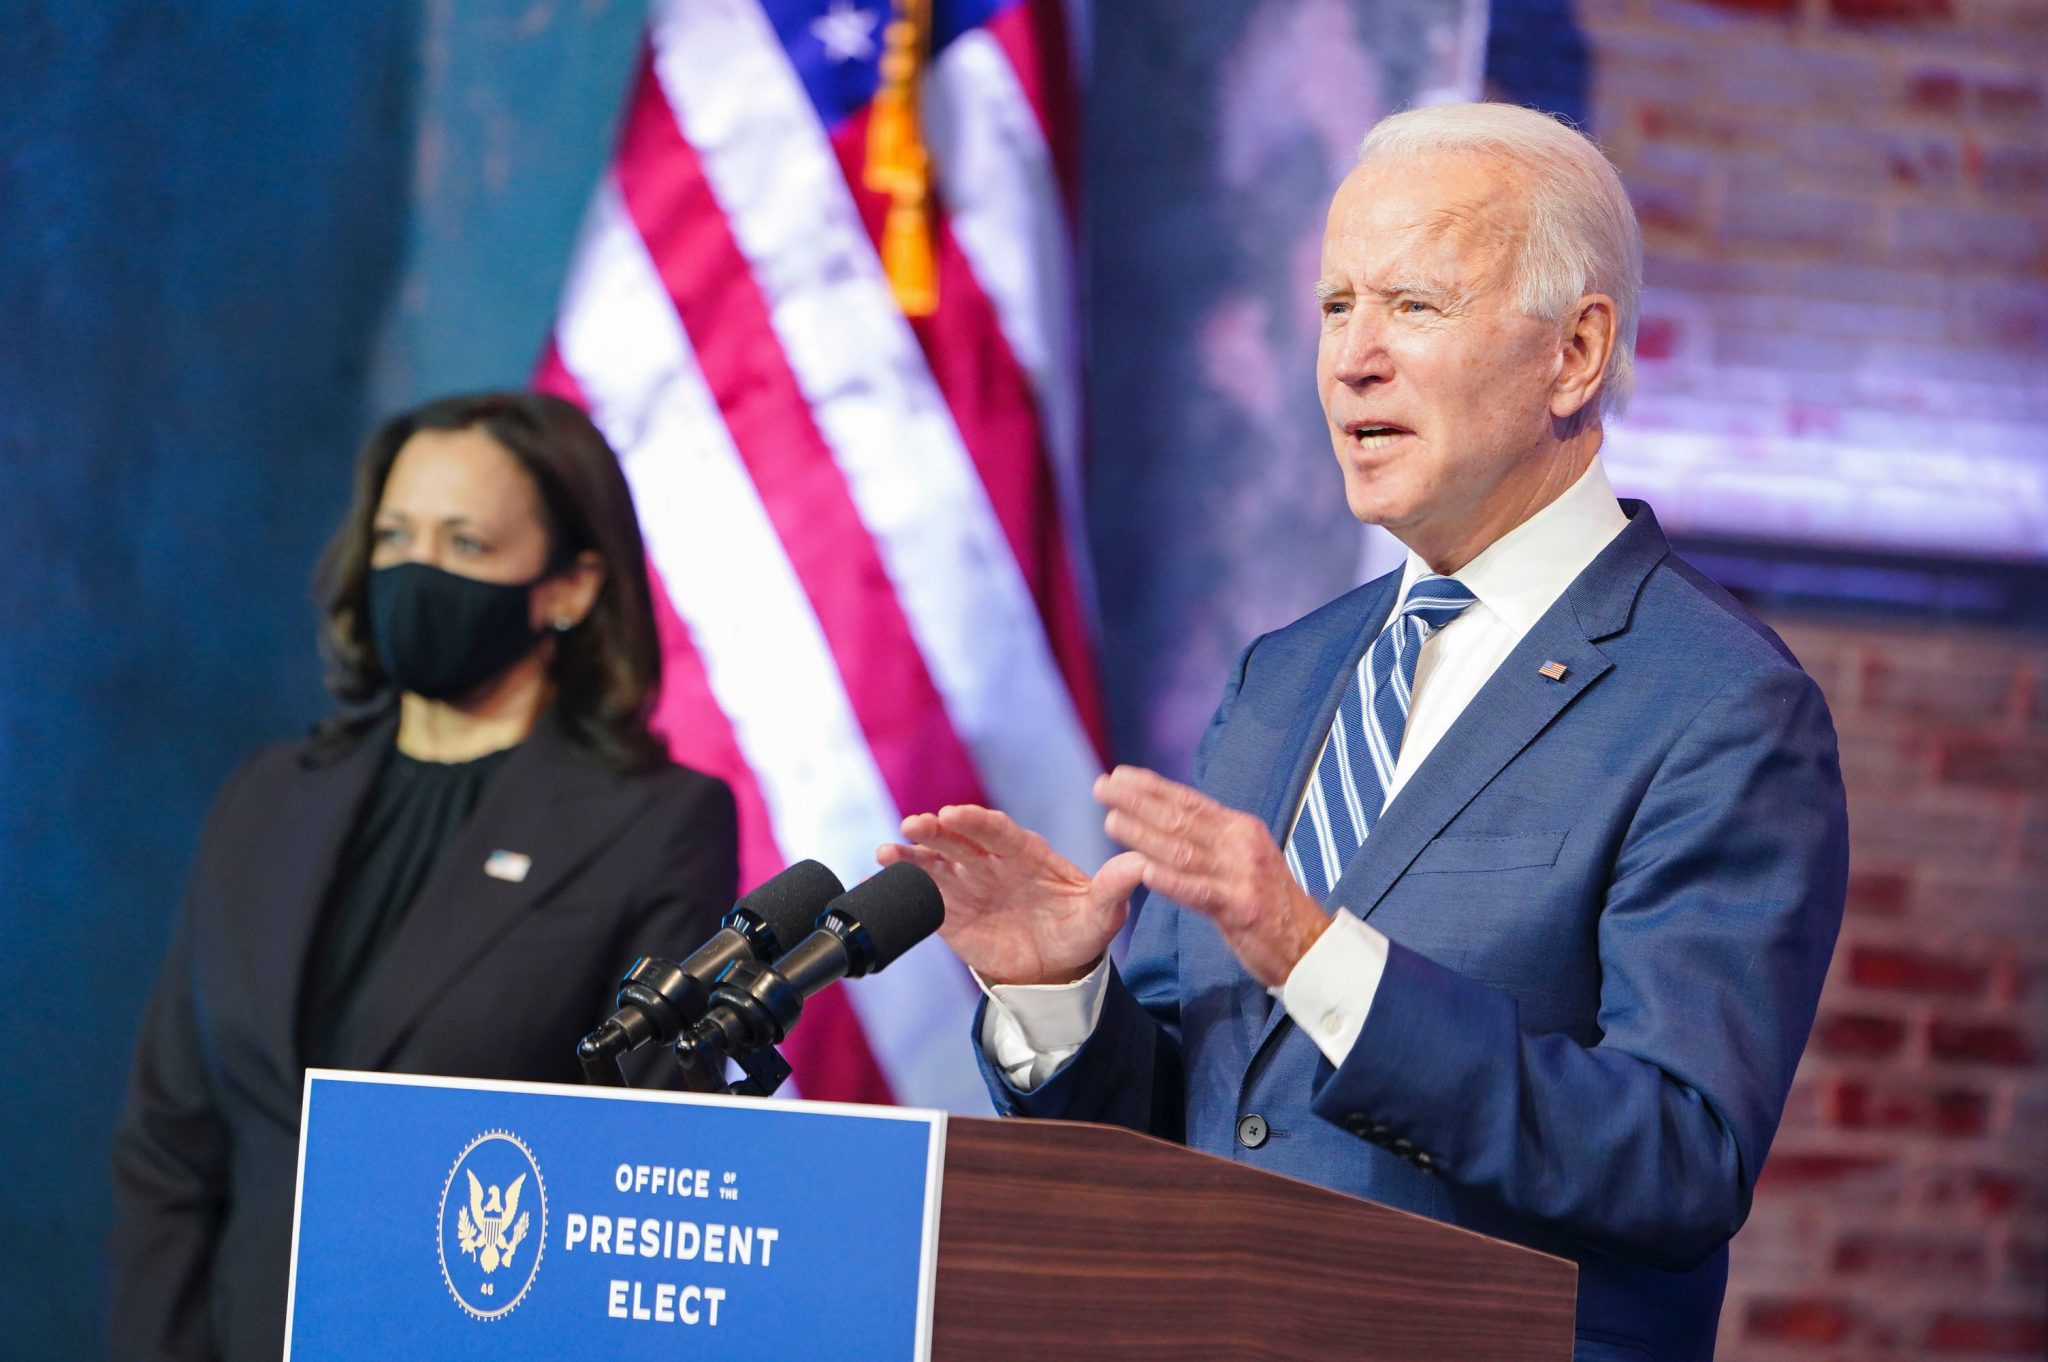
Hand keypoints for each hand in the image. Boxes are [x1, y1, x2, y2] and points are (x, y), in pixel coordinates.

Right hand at [880, 806, 1144, 985]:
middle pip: (958, 840)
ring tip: (888, 850)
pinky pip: (922, 896)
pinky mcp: (949, 912)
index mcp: (1024, 853)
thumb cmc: (1080, 929)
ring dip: (911, 854)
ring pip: (934, 863)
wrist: (1055, 967)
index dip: (974, 821)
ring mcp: (967, 884)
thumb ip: (1114, 887)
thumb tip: (1139, 864)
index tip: (954, 814)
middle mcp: (990, 862)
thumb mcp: (1103, 911)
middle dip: (935, 831)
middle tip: (914, 825)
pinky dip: (899, 885)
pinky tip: (878, 875)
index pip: (996, 830)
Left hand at [1095, 765, 1329, 988]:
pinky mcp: (1241, 907)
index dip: (1152, 786)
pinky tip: (1142, 870)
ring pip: (1183, 850)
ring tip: (1110, 821)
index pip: (1190, 800)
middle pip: (1181, 818)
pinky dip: (1169, 880)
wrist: (1309, 945)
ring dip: (1143, 834)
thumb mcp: (1243, 860)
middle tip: (1101, 787)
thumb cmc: (1268, 904)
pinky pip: (1197, 891)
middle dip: (1137, 800)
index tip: (1119, 775)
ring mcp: (1242, 875)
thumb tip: (1169, 818)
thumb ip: (1211, 840)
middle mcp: (1242, 844)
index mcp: (1241, 829)